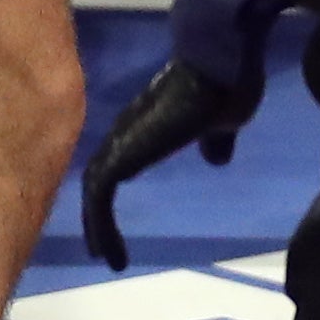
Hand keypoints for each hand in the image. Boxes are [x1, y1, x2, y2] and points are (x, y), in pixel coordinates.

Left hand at [81, 56, 261, 270]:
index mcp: (148, 123)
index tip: (116, 219)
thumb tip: (216, 159)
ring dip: (96, 226)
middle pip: (97, 177)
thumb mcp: (225, 122)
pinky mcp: (124, 152)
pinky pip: (100, 198)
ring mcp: (122, 139)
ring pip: (94, 190)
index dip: (111, 192)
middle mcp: (127, 129)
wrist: (220, 61)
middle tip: (101, 248)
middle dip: (95, 215)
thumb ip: (216, 140)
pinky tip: (114, 255)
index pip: (117, 161)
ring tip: (107, 258)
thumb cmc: (225, 84)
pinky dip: (102, 227)